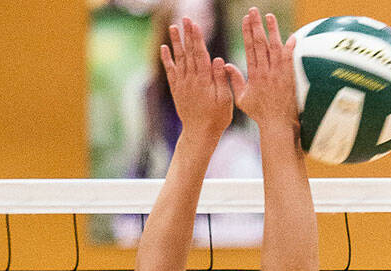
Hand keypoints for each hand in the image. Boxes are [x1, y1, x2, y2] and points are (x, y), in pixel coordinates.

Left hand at [160, 17, 232, 142]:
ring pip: (178, 58)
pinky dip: (167, 59)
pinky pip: (170, 71)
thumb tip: (218, 59)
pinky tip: (164, 47)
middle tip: (185, 18)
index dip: (197, 39)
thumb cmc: (217, 118)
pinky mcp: (177, 89)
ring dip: (176, 42)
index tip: (195, 25)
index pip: (200, 54)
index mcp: (205, 80)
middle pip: (188, 53)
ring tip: (173, 27)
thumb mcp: (226, 100)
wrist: (200, 133)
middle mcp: (191, 79)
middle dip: (187, 35)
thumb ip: (221, 79)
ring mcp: (182, 83)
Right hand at [226, 8, 298, 133]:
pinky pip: (290, 60)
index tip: (245, 19)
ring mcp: (278, 74)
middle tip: (254, 11)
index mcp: (254, 75)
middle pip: (260, 44)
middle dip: (257, 25)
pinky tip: (292, 37)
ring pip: (275, 48)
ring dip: (273, 31)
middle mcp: (266, 72)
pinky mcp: (289, 79)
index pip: (249, 48)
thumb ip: (235, 81)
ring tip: (269, 16)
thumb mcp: (242, 98)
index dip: (246, 32)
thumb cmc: (259, 113)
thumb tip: (227, 65)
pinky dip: (291, 48)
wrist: (277, 124)